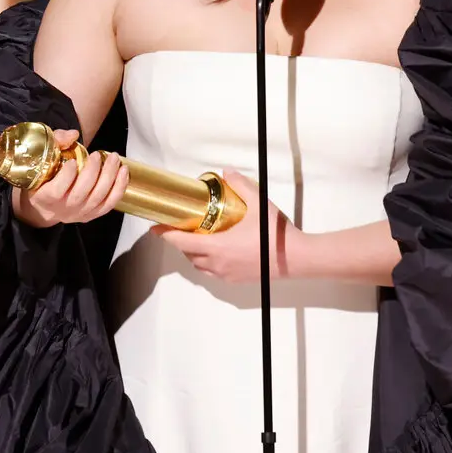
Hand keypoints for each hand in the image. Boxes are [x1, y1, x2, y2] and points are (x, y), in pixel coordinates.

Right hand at [12, 129, 129, 227]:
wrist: (49, 206)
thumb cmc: (45, 179)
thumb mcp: (43, 159)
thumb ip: (56, 142)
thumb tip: (73, 135)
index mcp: (46, 197)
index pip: (56, 190)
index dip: (67, 176)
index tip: (73, 161)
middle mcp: (64, 208)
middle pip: (81, 193)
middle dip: (92, 172)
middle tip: (97, 155)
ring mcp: (81, 213)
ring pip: (98, 197)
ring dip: (109, 177)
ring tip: (114, 159)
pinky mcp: (94, 214)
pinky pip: (110, 203)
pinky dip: (120, 187)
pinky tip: (123, 172)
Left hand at [151, 170, 297, 283]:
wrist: (296, 259)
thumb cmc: (275, 235)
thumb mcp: (258, 203)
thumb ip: (240, 185)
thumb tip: (227, 172)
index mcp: (217, 247)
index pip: (181, 242)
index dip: (165, 234)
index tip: (155, 226)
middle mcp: (217, 264)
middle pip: (187, 254)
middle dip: (180, 241)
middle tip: (180, 226)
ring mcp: (226, 274)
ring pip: (199, 265)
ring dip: (193, 253)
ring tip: (197, 237)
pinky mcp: (235, 280)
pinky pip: (212, 272)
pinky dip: (207, 262)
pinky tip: (216, 250)